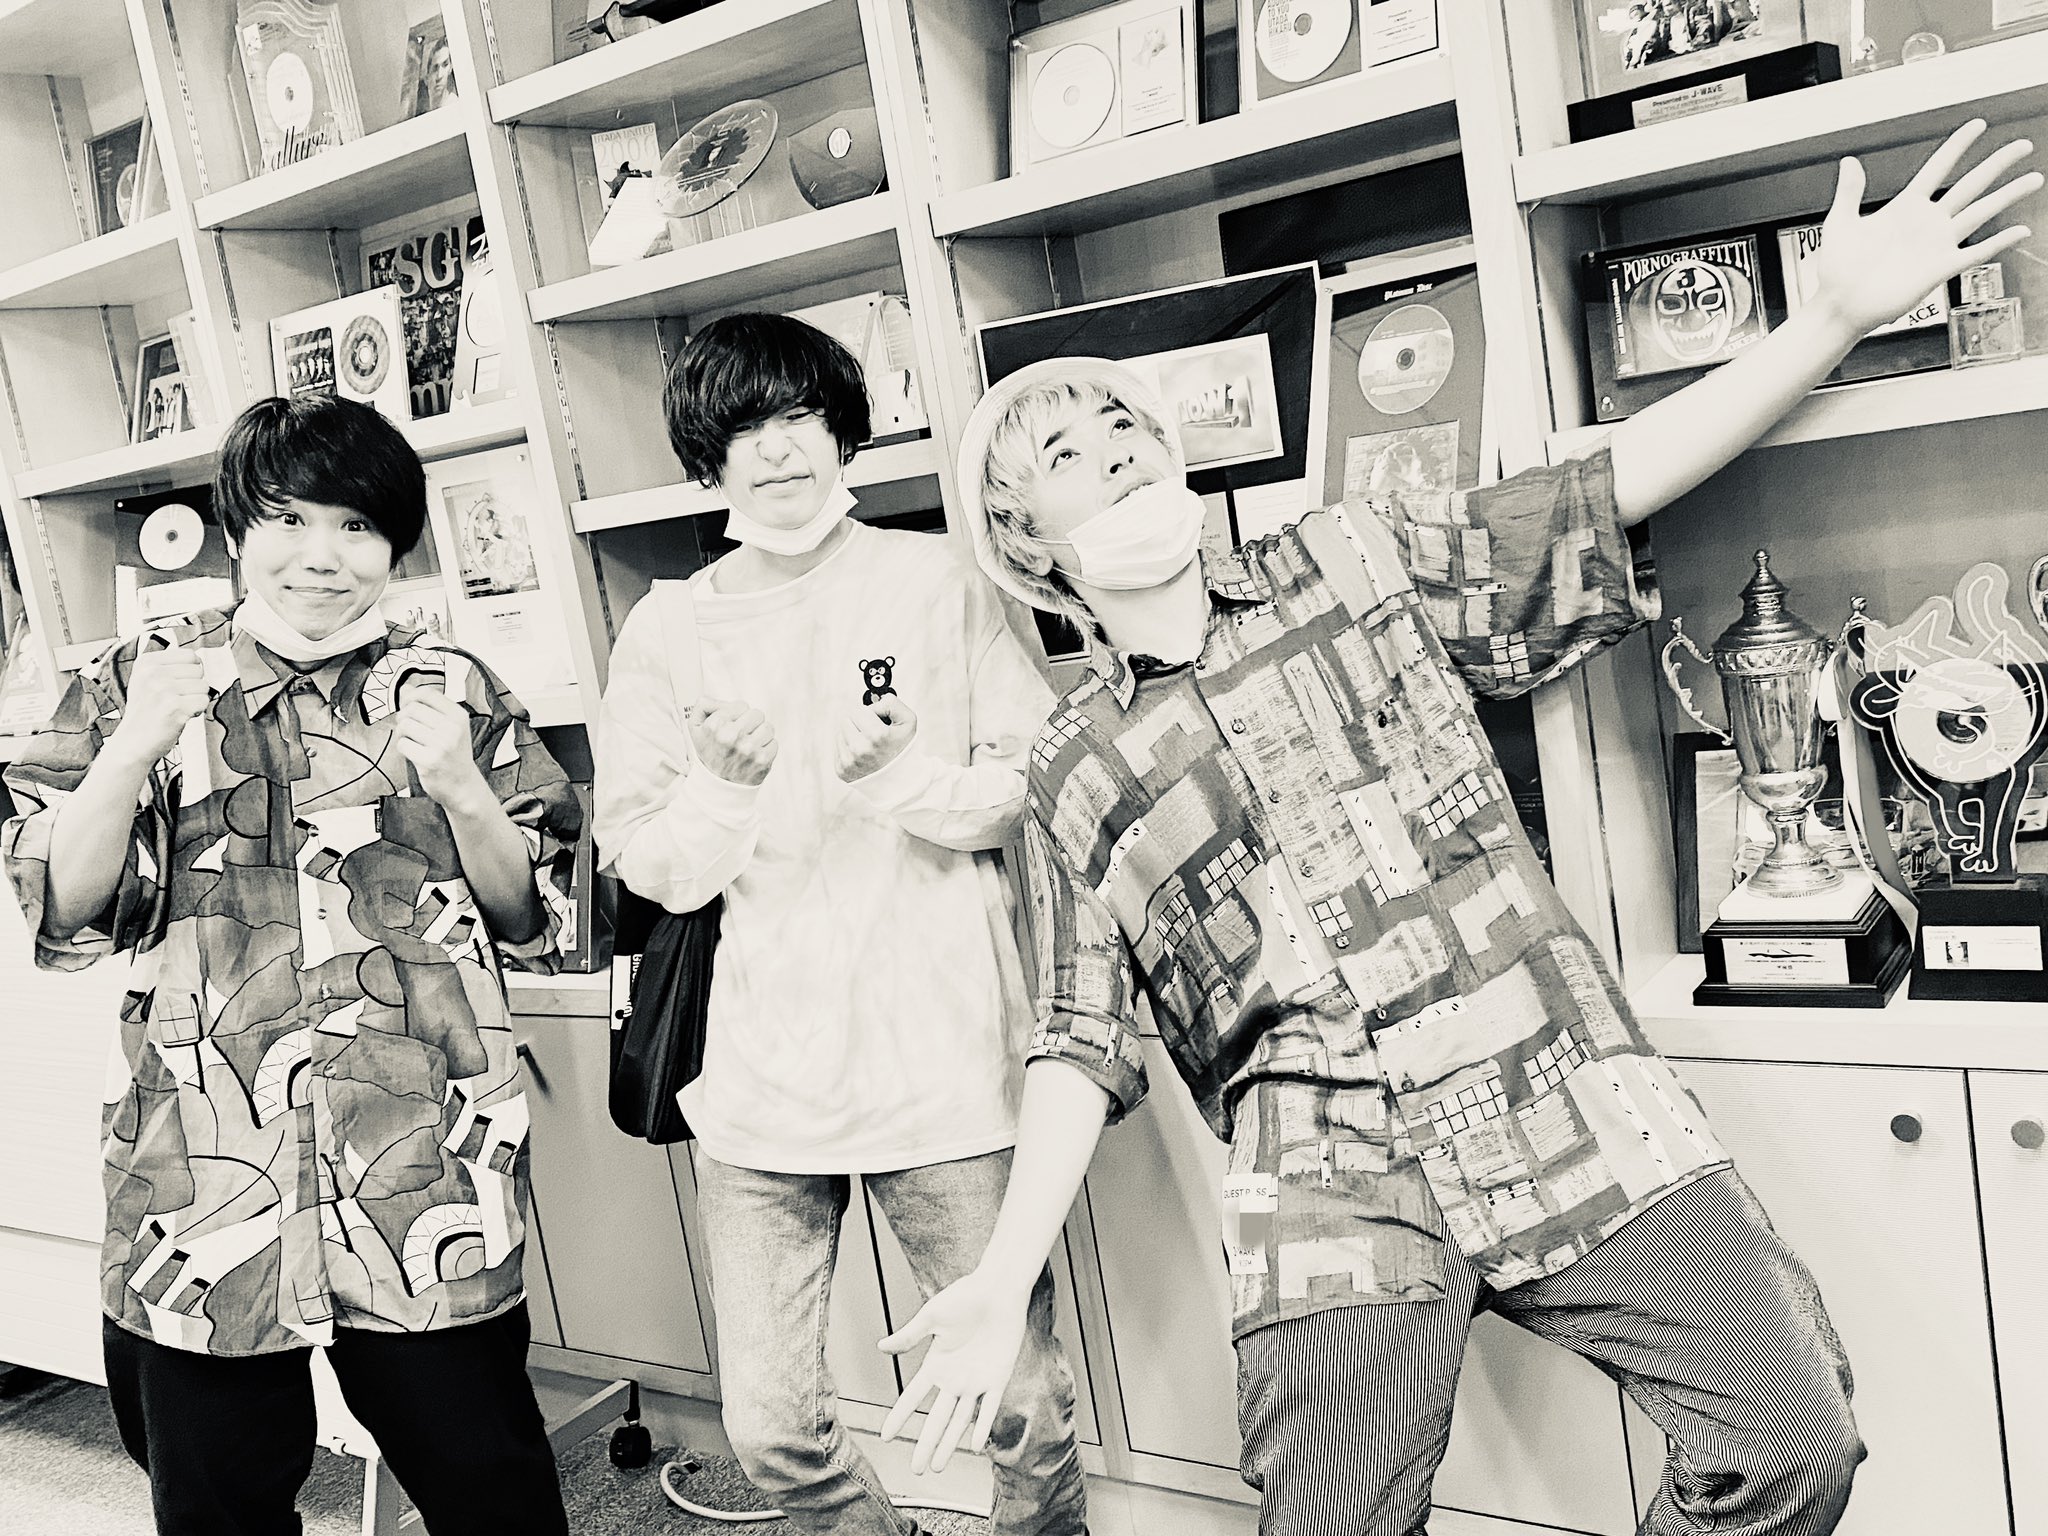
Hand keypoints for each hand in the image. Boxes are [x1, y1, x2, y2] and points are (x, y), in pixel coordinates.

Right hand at [109, 638, 208, 765]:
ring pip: (204, 686)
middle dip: (193, 686)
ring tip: (176, 709)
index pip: (190, 655)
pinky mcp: (174, 707)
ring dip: (195, 700)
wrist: (132, 742)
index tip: (176, 685)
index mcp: (146, 662)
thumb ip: (169, 665)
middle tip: (175, 700)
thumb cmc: (145, 712)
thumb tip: (198, 658)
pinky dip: (197, 711)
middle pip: (199, 670)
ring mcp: (163, 689)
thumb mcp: (145, 680)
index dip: (190, 672)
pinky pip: (204, 701)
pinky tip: (179, 717)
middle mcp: (153, 673)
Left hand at [392, 690, 490, 814]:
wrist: (463, 785)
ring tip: (410, 741)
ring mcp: (442, 745)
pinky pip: (402, 744)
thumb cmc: (454, 755)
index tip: (408, 706)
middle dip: (403, 717)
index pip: (426, 693)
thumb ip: (428, 707)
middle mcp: (452, 729)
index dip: (411, 697)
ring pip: (405, 725)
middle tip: (409, 729)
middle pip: (412, 708)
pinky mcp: (429, 761)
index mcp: (458, 716)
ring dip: (401, 733)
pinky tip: (413, 752)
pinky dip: (403, 748)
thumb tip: (405, 688)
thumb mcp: (450, 727)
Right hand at [686, 697, 776, 786]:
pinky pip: (774, 743)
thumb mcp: (695, 727)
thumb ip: (703, 705)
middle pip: (757, 714)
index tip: (731, 726)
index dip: (737, 715)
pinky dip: (766, 748)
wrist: (718, 785)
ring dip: (760, 735)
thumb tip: (723, 700)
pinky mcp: (763, 760)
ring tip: (749, 745)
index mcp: (715, 725)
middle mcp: (732, 736)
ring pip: (768, 727)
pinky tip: (754, 755)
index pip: (741, 705)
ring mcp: (749, 749)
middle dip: (751, 723)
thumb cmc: (710, 752)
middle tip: (742, 735)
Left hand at [834, 697, 915, 782]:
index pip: (857, 709)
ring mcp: (849, 761)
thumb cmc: (903, 749)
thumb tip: (872, 700)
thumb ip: (891, 703)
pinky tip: (862, 755)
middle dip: (858, 723)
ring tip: (869, 745)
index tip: (879, 724)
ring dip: (852, 735)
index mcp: (876, 735)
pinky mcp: (841, 770)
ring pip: (840, 732)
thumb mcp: (908, 720)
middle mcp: (860, 749)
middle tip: (873, 734)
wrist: (900, 780)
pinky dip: (848, 748)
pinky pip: (838, 747)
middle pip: (846, 719)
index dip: (870, 714)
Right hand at [878, 1269, 1027, 1474]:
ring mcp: (976, 1380)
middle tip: (916, 1470)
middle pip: (936, 1418)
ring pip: (960, 1420)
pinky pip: (989, 1408)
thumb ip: (910, 1336)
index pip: (912, 1397)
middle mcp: (954, 1378)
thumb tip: (881, 1348)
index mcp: (936, 1364)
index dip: (900, 1416)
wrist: (999, 1288)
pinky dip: (982, 1426)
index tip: (886, 1436)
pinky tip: (975, 1446)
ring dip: (949, 1444)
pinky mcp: (998, 1377)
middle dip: (926, 1444)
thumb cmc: (965, 1296)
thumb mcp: (932, 1317)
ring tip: (938, 1467)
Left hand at [1811, 120, 2039, 339]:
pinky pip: (1976, 253)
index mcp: (1904, 207)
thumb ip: (1849, 192)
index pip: (1938, 168)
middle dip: (1997, 164)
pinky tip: (2020, 230)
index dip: (1958, 146)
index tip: (1978, 125)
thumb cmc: (1837, 269)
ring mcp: (1936, 244)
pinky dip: (1999, 242)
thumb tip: (1849, 161)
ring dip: (2008, 195)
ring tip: (2035, 178)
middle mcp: (1926, 222)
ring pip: (1981, 213)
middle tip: (2022, 145)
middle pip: (1970, 185)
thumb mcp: (1840, 223)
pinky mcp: (1940, 269)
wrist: (1839, 305)